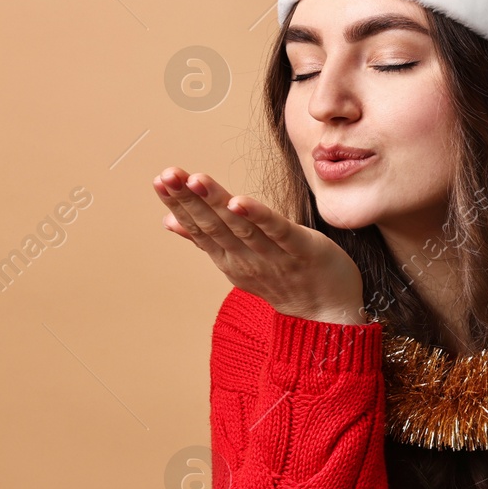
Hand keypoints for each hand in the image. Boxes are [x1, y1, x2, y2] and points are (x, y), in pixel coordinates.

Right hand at [153, 167, 366, 324]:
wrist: (327, 313)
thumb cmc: (282, 280)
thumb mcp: (237, 261)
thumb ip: (207, 240)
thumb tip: (169, 221)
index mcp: (229, 259)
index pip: (198, 228)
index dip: (179, 205)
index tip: (160, 180)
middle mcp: (246, 259)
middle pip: (214, 225)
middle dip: (189, 199)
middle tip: (168, 175)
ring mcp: (274, 257)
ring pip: (240, 227)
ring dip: (217, 202)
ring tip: (197, 180)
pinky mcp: (303, 250)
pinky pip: (279, 232)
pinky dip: (259, 217)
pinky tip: (240, 201)